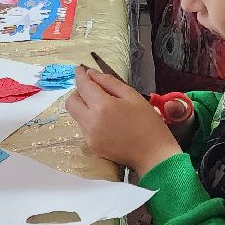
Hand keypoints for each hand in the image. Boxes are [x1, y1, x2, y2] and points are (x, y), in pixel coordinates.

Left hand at [66, 67, 180, 176]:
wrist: (154, 155)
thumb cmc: (148, 122)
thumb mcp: (132, 96)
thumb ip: (110, 82)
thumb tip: (91, 73)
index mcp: (102, 106)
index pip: (83, 86)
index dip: (80, 75)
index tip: (80, 69)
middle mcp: (90, 122)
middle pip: (71, 102)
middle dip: (78, 92)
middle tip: (92, 89)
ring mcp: (89, 136)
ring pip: (76, 115)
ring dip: (84, 106)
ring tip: (103, 106)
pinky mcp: (92, 147)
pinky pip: (84, 127)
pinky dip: (90, 119)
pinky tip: (107, 121)